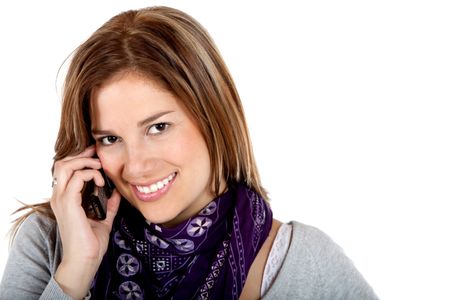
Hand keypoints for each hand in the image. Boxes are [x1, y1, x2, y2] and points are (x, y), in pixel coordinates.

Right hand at [50, 146, 120, 298]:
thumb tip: (117, 192)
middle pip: (62, 163)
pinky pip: (76, 178)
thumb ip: (108, 204)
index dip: (80, 158)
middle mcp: (59, 197)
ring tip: (100, 167)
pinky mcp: (68, 204)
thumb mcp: (103, 218)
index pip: (66, 169)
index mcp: (64, 199)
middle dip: (81, 155)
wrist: (85, 259)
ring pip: (65, 166)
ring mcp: (61, 200)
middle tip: (98, 155)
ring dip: (85, 162)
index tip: (96, 155)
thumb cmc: (91, 242)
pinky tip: (101, 181)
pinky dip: (89, 174)